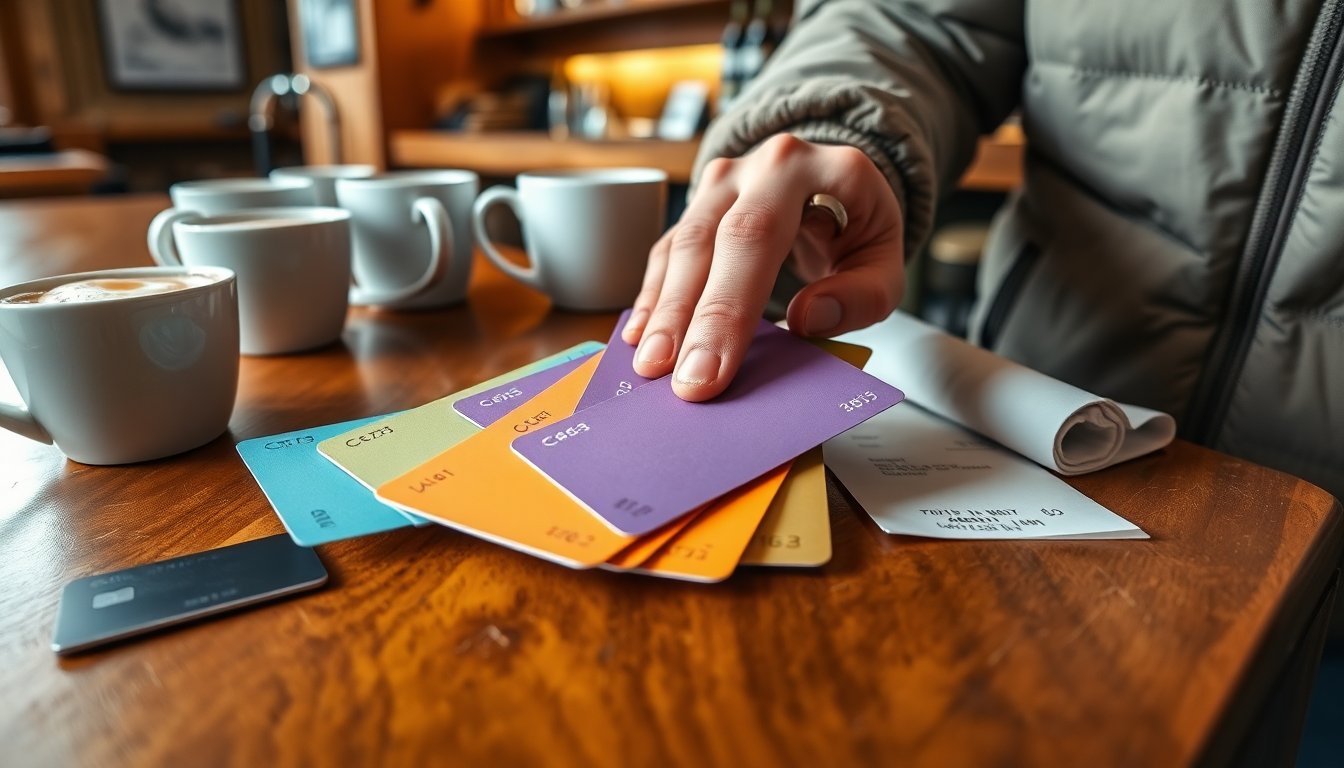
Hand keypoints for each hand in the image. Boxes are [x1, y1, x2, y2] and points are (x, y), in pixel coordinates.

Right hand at [621, 134, 905, 400]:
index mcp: (817, 170)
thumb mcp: (885, 263)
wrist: (840, 188)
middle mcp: (762, 166)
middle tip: (671, 377)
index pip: (759, 236)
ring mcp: (723, 182)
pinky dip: (654, 297)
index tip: (710, 370)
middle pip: (708, 239)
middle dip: (684, 316)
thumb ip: (861, 295)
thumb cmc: (860, 232)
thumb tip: (807, 318)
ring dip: (661, 310)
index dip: (728, 306)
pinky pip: (666, 253)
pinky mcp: (697, 209)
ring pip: (680, 245)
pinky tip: (641, 335)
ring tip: (649, 365)